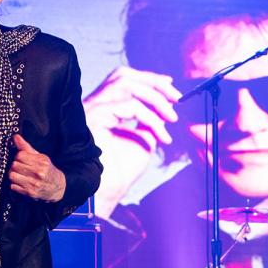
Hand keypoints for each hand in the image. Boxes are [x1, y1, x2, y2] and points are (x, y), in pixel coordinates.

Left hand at [8, 134, 66, 201]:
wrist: (57, 187)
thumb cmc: (48, 170)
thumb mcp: (40, 157)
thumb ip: (26, 147)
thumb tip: (15, 137)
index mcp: (41, 162)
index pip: (20, 155)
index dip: (18, 156)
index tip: (22, 159)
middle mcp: (38, 173)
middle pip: (14, 165)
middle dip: (15, 165)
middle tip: (20, 167)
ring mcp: (34, 184)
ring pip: (12, 175)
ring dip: (13, 174)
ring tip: (19, 174)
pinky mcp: (30, 193)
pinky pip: (13, 186)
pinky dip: (15, 184)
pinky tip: (21, 182)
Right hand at [83, 66, 181, 214]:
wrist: (107, 192)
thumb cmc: (121, 172)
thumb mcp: (143, 139)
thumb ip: (150, 121)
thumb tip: (163, 107)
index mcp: (102, 108)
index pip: (123, 81)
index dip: (148, 79)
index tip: (171, 88)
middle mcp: (94, 105)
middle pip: (122, 76)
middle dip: (153, 82)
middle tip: (176, 97)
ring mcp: (92, 109)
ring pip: (125, 84)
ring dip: (155, 97)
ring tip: (172, 117)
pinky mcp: (95, 116)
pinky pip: (129, 105)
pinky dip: (150, 117)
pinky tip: (162, 134)